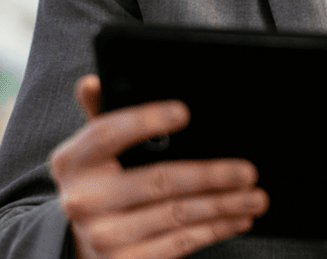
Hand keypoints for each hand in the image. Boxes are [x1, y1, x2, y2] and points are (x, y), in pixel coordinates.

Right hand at [49, 74, 269, 258]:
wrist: (81, 243)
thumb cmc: (100, 182)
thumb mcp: (93, 150)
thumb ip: (100, 114)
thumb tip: (93, 83)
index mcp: (72, 161)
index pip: (107, 133)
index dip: (145, 120)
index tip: (184, 112)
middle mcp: (82, 200)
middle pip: (157, 180)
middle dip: (210, 175)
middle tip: (248, 171)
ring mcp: (102, 236)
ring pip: (177, 215)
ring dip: (223, 205)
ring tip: (254, 196)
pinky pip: (179, 244)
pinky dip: (214, 230)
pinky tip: (237, 218)